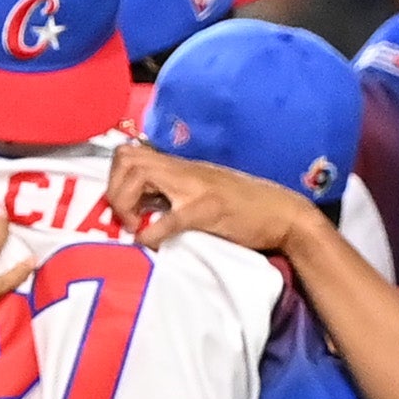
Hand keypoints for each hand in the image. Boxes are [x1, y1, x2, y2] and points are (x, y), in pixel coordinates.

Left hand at [106, 141, 320, 259]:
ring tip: (135, 228)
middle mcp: (184, 170)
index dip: (116, 179)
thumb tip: (144, 211)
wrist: (283, 213)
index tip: (123, 209)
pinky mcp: (207, 210)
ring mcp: (195, 187)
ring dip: (126, 204)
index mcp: (182, 168)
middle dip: (114, 190)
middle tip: (125, 220)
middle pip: (127, 158)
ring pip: (140, 175)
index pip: (132, 153)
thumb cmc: (246, 208)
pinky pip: (168, 219)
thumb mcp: (204, 193)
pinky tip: (151, 245)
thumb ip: (176, 195)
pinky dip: (151, 235)